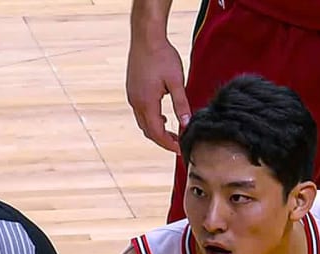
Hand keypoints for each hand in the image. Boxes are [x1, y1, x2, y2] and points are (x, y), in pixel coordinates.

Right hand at [126, 38, 190, 153]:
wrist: (146, 37)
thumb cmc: (162, 56)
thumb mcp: (177, 81)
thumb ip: (181, 104)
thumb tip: (186, 124)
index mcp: (146, 103)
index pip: (157, 133)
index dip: (168, 144)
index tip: (180, 149)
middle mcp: (136, 103)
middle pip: (148, 131)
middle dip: (163, 140)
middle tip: (178, 144)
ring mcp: (132, 97)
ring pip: (143, 122)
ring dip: (157, 130)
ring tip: (172, 133)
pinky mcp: (132, 90)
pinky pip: (140, 112)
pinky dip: (151, 120)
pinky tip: (163, 117)